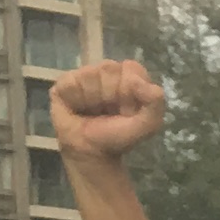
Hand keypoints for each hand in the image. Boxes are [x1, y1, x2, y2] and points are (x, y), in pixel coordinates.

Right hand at [49, 58, 165, 165]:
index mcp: (129, 79)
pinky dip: (75, 98)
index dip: (130, 87)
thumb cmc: (118, 137)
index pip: (131, 67)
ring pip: (89, 74)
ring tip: (93, 111)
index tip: (128, 107)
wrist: (89, 152)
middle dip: (111, 94)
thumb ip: (155, 103)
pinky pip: (70, 82)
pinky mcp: (64, 83)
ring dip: (93, 98)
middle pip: (109, 68)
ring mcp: (84, 76)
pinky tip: (77, 108)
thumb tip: (143, 83)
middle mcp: (107, 73)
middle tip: (109, 111)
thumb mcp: (147, 125)